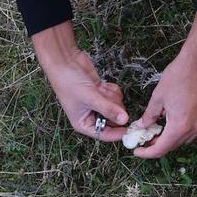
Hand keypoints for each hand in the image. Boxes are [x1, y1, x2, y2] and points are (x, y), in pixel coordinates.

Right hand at [33, 21, 129, 141]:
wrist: (65, 61)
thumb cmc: (69, 82)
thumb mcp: (90, 98)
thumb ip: (108, 109)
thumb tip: (124, 120)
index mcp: (84, 123)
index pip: (104, 134)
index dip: (118, 133)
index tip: (131, 129)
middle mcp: (91, 116)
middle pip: (114, 120)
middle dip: (114, 107)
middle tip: (107, 98)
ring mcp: (98, 103)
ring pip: (116, 106)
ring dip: (112, 97)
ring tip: (100, 89)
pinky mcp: (102, 92)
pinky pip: (115, 95)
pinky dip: (111, 89)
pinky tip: (102, 84)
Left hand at [134, 13, 196, 158]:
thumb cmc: (178, 76)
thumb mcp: (158, 97)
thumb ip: (149, 115)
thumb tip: (142, 126)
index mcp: (180, 125)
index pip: (161, 149)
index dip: (147, 153)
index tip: (137, 151)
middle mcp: (193, 128)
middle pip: (173, 146)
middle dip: (157, 146)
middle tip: (143, 140)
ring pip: (182, 140)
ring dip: (168, 140)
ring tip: (155, 131)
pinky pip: (191, 131)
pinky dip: (179, 132)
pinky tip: (169, 122)